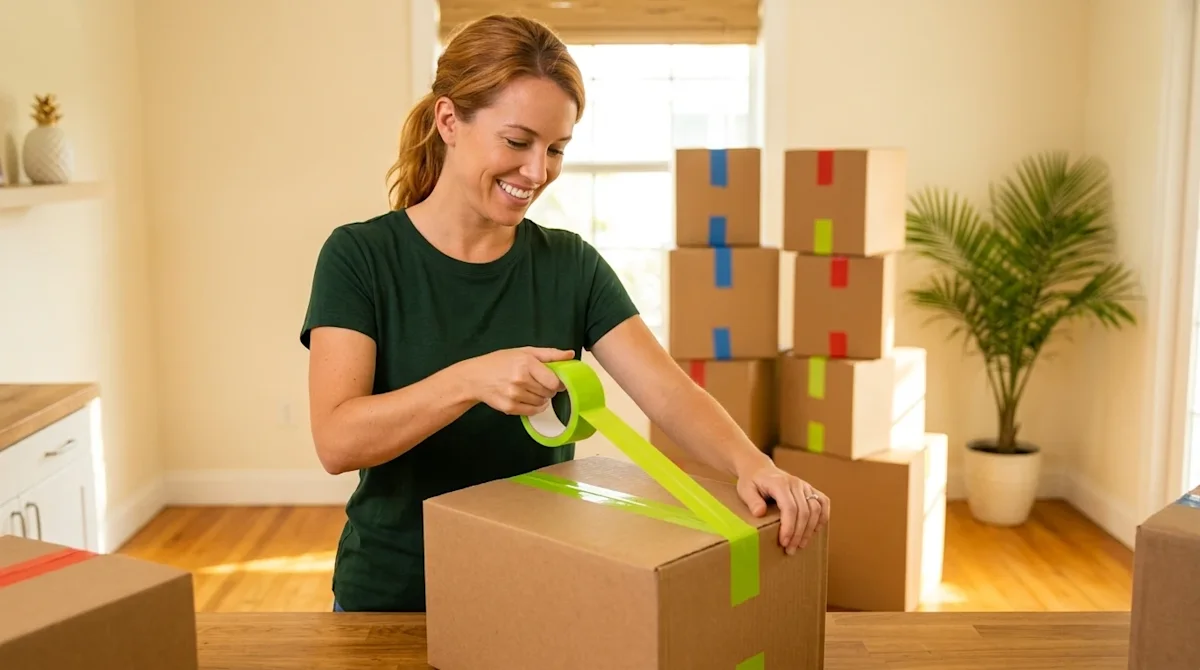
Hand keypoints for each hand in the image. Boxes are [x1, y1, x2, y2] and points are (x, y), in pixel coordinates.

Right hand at [457, 346, 574, 415]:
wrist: (475, 377)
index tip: (556, 381)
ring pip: (542, 403)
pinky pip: (532, 412)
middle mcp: (520, 380)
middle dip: (549, 389)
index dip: (559, 383)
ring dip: (542, 398)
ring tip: (531, 390)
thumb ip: (549, 354)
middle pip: (549, 393)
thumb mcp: (524, 352)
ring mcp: (514, 395)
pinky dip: (534, 407)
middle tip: (540, 383)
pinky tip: (528, 398)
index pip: (554, 381)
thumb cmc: (500, 362)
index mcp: (526, 363)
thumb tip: (570, 354)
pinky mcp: (509, 408)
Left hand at [735, 461, 829, 555]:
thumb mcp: (745, 490)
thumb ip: (752, 501)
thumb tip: (760, 513)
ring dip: (810, 529)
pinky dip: (823, 516)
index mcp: (779, 483)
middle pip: (804, 511)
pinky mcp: (809, 489)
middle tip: (791, 549)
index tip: (784, 542)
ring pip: (815, 509)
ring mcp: (804, 485)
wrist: (758, 469)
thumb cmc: (751, 482)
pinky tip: (816, 530)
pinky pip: (823, 502)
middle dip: (799, 533)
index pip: (790, 508)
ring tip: (801, 544)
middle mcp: (795, 483)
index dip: (789, 527)